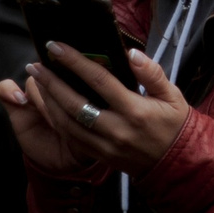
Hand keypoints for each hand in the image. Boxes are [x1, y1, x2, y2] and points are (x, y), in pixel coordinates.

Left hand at [0, 43, 189, 176]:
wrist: (177, 165)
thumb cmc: (174, 124)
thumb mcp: (172, 95)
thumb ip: (152, 73)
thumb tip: (131, 53)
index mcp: (135, 111)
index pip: (99, 81)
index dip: (74, 62)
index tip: (55, 47)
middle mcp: (117, 129)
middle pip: (75, 103)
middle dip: (51, 82)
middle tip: (35, 65)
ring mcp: (106, 146)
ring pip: (68, 123)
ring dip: (48, 101)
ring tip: (37, 81)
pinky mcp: (100, 157)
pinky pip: (71, 138)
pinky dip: (56, 120)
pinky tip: (48, 105)